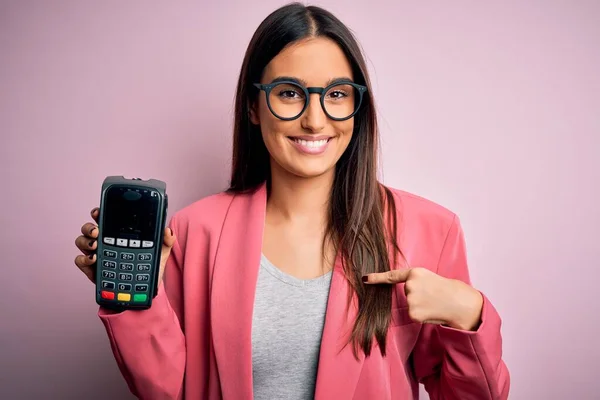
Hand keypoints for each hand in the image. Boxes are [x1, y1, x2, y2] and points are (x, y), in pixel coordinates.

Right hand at [74, 207, 176, 284]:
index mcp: (118, 234)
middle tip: (97, 231)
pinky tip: (93, 260)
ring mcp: (96, 255)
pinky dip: (83, 259)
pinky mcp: (91, 269)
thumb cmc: (148, 268)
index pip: (106, 219)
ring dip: (85, 241)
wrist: (143, 291)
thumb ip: (166, 240)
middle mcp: (104, 242)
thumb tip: (168, 231)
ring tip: (95, 246)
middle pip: (89, 228)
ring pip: (81, 242)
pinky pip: (80, 261)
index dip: (100, 213)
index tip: (99, 212)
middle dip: (89, 227)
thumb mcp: (160, 253)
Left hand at [363, 267, 482, 330]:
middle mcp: (410, 285)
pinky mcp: (413, 313)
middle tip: (432, 295)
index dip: (377, 278)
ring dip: (420, 306)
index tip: (365, 279)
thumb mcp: (429, 278)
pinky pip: (413, 314)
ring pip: (410, 305)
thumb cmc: (446, 289)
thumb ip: (414, 282)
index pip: (391, 276)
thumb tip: (406, 292)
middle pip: (406, 293)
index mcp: (414, 273)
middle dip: (417, 296)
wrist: (459, 302)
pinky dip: (421, 315)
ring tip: (433, 302)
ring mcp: (411, 299)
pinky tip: (431, 311)